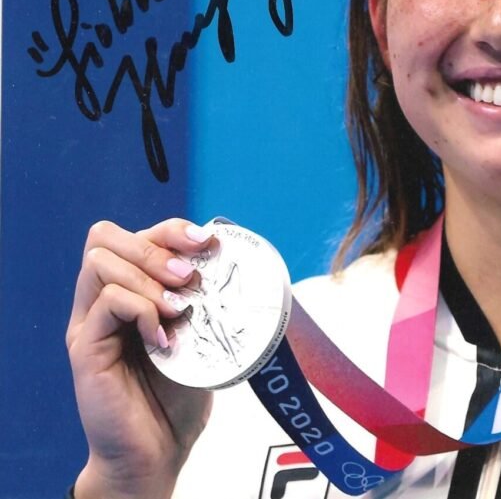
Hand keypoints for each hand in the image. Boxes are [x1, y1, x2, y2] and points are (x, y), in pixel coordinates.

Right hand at [67, 219, 215, 498]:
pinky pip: (106, 303)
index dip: (172, 229)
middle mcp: (104, 301)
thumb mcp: (201, 337)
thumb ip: (206, 301)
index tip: (207, 242)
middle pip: (106, 237)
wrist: (158, 452)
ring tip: (180, 308)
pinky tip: (164, 338)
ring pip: (101, 262)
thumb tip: (234, 260)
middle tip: (190, 276)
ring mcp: (91, 323)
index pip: (138, 234)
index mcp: (131, 291)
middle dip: (156, 245)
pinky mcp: (85, 349)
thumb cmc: (178, 397)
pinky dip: (142, 310)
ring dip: (149, 276)